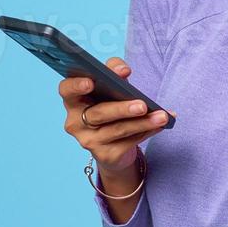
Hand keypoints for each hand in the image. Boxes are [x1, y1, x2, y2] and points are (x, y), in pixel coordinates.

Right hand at [59, 57, 173, 175]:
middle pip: (98, 114)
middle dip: (122, 109)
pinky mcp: (105, 156)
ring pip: (117, 130)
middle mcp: (76, 122)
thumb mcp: (110, 87)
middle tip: (142, 105)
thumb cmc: (109, 106)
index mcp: (73, 101)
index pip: (66, 90)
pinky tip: (160, 125)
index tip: (91, 82)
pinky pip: (128, 143)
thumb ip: (113, 71)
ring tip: (162, 116)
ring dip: (142, 122)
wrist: (113, 145)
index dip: (76, 86)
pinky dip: (147, 132)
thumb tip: (123, 71)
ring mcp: (89, 141)